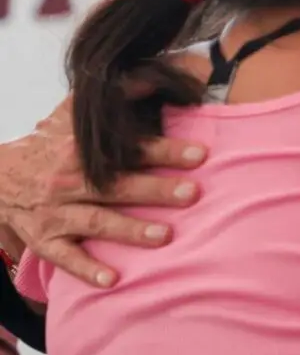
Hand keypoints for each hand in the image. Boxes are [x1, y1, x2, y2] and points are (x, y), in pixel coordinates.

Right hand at [0, 97, 205, 287]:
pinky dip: (87, 270)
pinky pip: (64, 258)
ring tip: (165, 236)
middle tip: (192, 193)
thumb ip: (121, 92)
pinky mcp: (44, 239)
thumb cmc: (50, 143)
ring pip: (95, 222)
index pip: (128, 149)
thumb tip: (163, 73)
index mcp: (80, 149)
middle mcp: (68, 180)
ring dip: (129, 230)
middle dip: (154, 189)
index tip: (199, 153)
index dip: (164, 150)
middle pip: (116, 185)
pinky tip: (113, 280)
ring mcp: (55, 213)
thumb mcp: (75, 113)